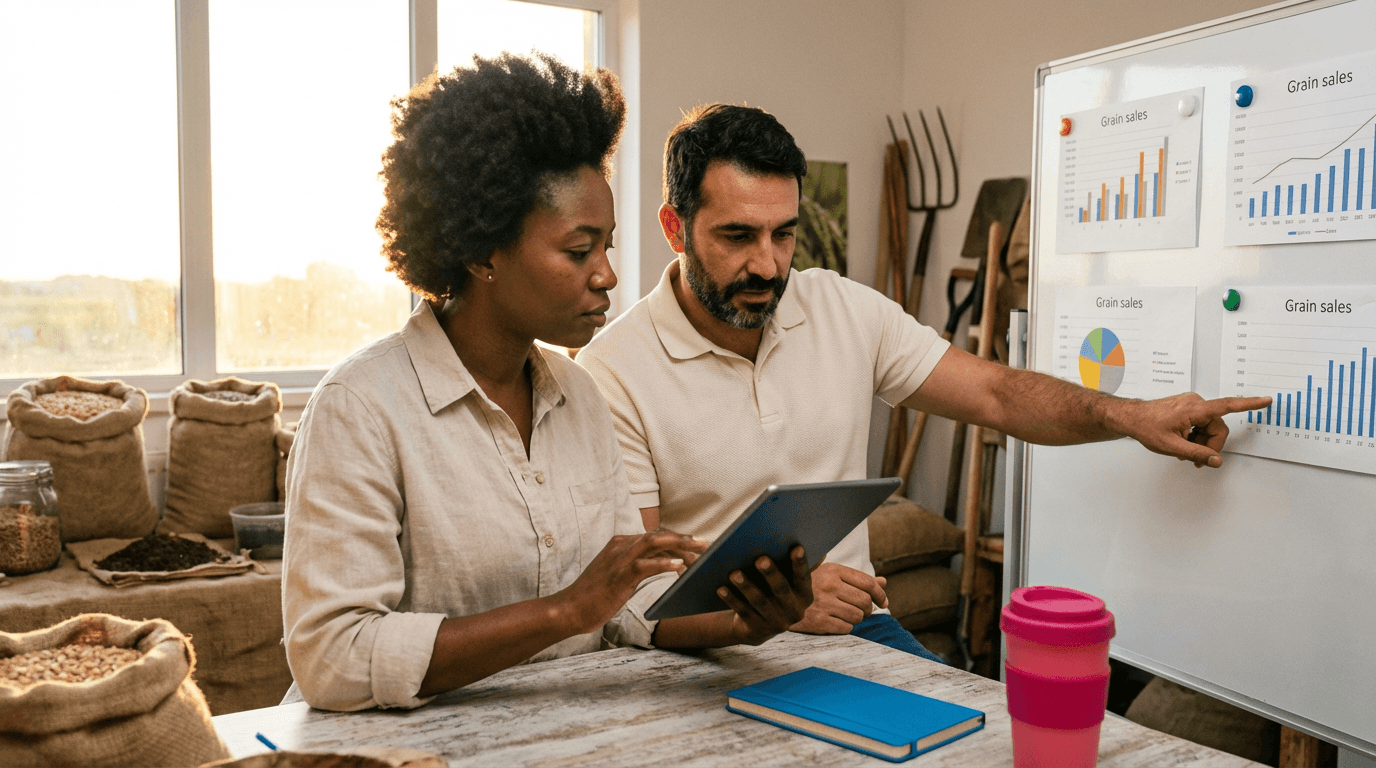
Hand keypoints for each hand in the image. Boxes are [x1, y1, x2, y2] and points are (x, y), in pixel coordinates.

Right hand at [553, 530, 707, 634]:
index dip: (676, 540)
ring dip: (680, 545)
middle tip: (705, 544)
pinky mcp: (619, 575)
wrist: (570, 609)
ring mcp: (619, 559)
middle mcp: (620, 546)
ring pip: (654, 543)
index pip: (654, 536)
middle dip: (684, 539)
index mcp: (620, 544)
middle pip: (658, 536)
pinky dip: (663, 564)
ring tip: (699, 550)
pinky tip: (679, 566)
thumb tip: (658, 567)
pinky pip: (645, 565)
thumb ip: (634, 568)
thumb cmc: (594, 597)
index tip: (695, 546)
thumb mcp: (616, 576)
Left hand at [717, 546, 814, 645]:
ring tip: (734, 573)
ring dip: (747, 587)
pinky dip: (732, 600)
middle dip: (771, 574)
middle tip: (760, 559)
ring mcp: (776, 624)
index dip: (800, 564)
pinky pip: (744, 612)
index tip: (796, 547)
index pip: (804, 578)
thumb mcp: (788, 583)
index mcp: (805, 597)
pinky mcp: (758, 630)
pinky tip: (721, 588)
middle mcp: (795, 612)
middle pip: (781, 590)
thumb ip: (797, 568)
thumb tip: (820, 552)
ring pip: (760, 602)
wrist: (758, 627)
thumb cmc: (774, 593)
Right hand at [787, 562, 886, 633]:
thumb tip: (883, 581)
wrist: (776, 600)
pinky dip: (846, 627)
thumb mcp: (829, 574)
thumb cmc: (808, 586)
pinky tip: (837, 622)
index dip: (880, 593)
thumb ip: (856, 578)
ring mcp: (823, 604)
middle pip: (865, 601)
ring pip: (858, 616)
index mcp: (833, 570)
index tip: (883, 601)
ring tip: (848, 615)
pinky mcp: (818, 622)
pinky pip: (846, 628)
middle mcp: (829, 586)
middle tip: (863, 610)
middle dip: (869, 608)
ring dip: (857, 618)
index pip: (868, 582)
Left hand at [1120, 393, 1271, 467]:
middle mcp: (1196, 402)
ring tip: (1183, 452)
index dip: (1249, 404)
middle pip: (1217, 428)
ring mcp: (1192, 404)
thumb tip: (1216, 461)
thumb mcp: (1171, 446)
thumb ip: (1196, 454)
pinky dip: (1196, 436)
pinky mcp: (1188, 408)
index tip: (1266, 400)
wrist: (1130, 418)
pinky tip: (1183, 443)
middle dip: (1209, 445)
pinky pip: (1201, 424)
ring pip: (1209, 428)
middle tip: (1193, 460)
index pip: (1227, 406)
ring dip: (1201, 442)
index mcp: (1194, 408)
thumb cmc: (1146, 427)